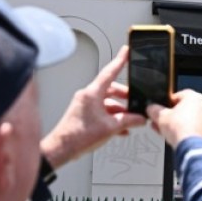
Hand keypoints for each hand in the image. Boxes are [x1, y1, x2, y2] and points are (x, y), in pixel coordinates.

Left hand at [40, 46, 148, 166]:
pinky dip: (113, 117)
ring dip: (121, 110)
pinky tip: (121, 128)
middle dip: (126, 96)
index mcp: (92, 93)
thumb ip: (128, 121)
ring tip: (131, 120)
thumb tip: (140, 118)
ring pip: (108, 102)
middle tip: (137, 101)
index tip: (127, 51)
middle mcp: (87, 96)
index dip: (120, 60)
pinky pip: (102, 111)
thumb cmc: (78, 136)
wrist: (62, 149)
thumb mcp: (110, 127)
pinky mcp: (84, 114)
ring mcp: (85, 105)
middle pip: (112, 89)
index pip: (110, 72)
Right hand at [147, 90, 201, 149]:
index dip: (168, 103)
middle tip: (165, 122)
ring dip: (182, 124)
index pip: (179, 95)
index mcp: (195, 97)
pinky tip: (180, 138)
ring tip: (169, 132)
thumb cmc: (182, 130)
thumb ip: (154, 110)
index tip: (162, 110)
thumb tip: (151, 109)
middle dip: (174, 116)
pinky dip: (190, 132)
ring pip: (193, 119)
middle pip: (187, 108)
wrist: (194, 148)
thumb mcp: (160, 117)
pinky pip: (199, 129)